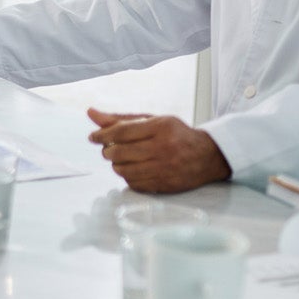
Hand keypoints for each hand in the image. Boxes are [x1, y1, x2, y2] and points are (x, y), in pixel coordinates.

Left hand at [87, 108, 231, 191]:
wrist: (207, 156)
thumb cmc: (176, 134)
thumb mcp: (153, 121)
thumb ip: (122, 119)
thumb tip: (91, 113)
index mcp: (161, 127)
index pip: (122, 132)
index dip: (103, 135)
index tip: (93, 137)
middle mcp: (163, 148)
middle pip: (120, 152)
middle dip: (107, 151)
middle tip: (108, 149)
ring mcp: (164, 168)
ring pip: (124, 170)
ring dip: (116, 165)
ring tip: (121, 159)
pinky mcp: (164, 185)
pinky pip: (134, 183)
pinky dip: (128, 176)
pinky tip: (133, 169)